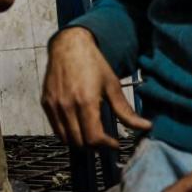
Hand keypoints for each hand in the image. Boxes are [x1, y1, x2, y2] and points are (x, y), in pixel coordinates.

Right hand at [42, 27, 150, 149]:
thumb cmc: (91, 63)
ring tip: (90, 133)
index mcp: (86, 102)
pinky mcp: (46, 103)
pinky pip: (55, 128)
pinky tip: (77, 123)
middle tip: (104, 139)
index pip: (93, 137)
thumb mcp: (112, 86)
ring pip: (65, 138)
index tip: (114, 144)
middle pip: (80, 142)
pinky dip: (66, 132)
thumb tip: (145, 127)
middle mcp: (67, 106)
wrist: (69, 46)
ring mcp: (54, 105)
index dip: (106, 145)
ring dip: (79, 141)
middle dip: (94, 145)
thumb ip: (126, 111)